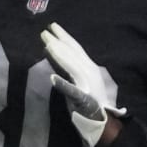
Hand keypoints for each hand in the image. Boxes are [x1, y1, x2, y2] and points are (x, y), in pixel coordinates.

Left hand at [42, 22, 124, 146]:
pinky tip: (52, 78)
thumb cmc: (89, 100)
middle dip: (58, 42)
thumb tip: (52, 53)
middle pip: (72, 54)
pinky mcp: (82, 99)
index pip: (75, 48)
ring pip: (71, 67)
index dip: (64, 36)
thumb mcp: (80, 79)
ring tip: (47, 46)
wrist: (102, 120)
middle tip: (44, 32)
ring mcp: (86, 85)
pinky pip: (72, 91)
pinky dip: (62, 84)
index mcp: (89, 67)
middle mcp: (89, 72)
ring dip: (59, 56)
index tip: (52, 26)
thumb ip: (67, 67)